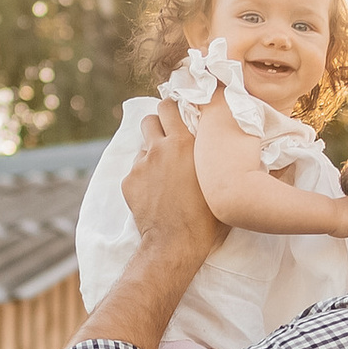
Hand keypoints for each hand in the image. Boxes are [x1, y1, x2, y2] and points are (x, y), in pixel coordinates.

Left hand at [122, 103, 225, 272]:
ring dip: (152, 152)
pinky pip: (136, 170)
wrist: (177, 243)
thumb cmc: (208, 215)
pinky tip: (155, 193)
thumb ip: (213, 155)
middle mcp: (161, 148)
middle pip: (150, 118)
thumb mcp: (218, 177)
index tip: (179, 115)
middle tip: (167, 137)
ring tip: (164, 171)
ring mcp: (142, 164)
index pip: (171, 106)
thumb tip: (217, 141)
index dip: (173, 109)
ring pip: (143, 146)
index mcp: (185, 142)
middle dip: (157, 124)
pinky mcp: (129, 181)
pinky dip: (144, 177)